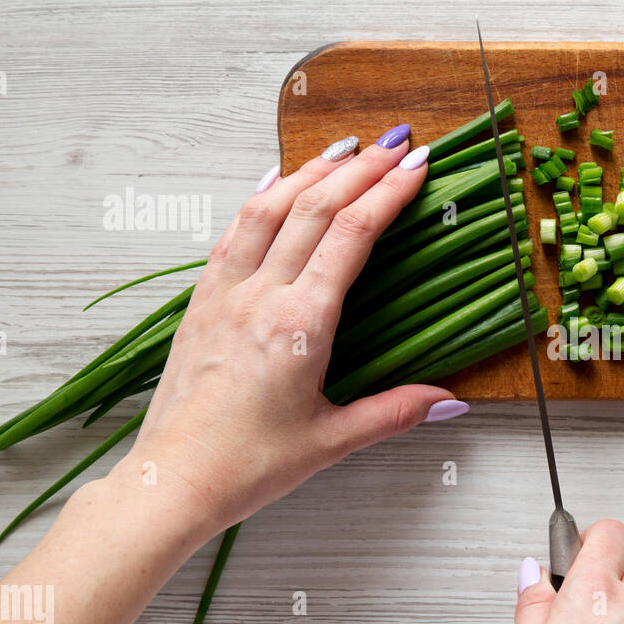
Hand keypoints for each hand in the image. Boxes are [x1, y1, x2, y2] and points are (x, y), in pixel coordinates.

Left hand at [120, 130, 461, 530]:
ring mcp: (224, 293)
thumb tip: (449, 401)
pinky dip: (260, 198)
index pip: (351, 236)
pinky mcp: (200, 302)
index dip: (388, 193)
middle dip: (360, 168)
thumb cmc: (248, 465)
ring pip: (268, 208)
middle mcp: (260, 296)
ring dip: (309, 171)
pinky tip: (273, 182)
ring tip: (344, 148)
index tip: (417, 166)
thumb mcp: (333, 441)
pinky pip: (232, 232)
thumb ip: (394, 412)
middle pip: (314, 207)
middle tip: (396, 143)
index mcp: (299, 324)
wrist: (174, 479)